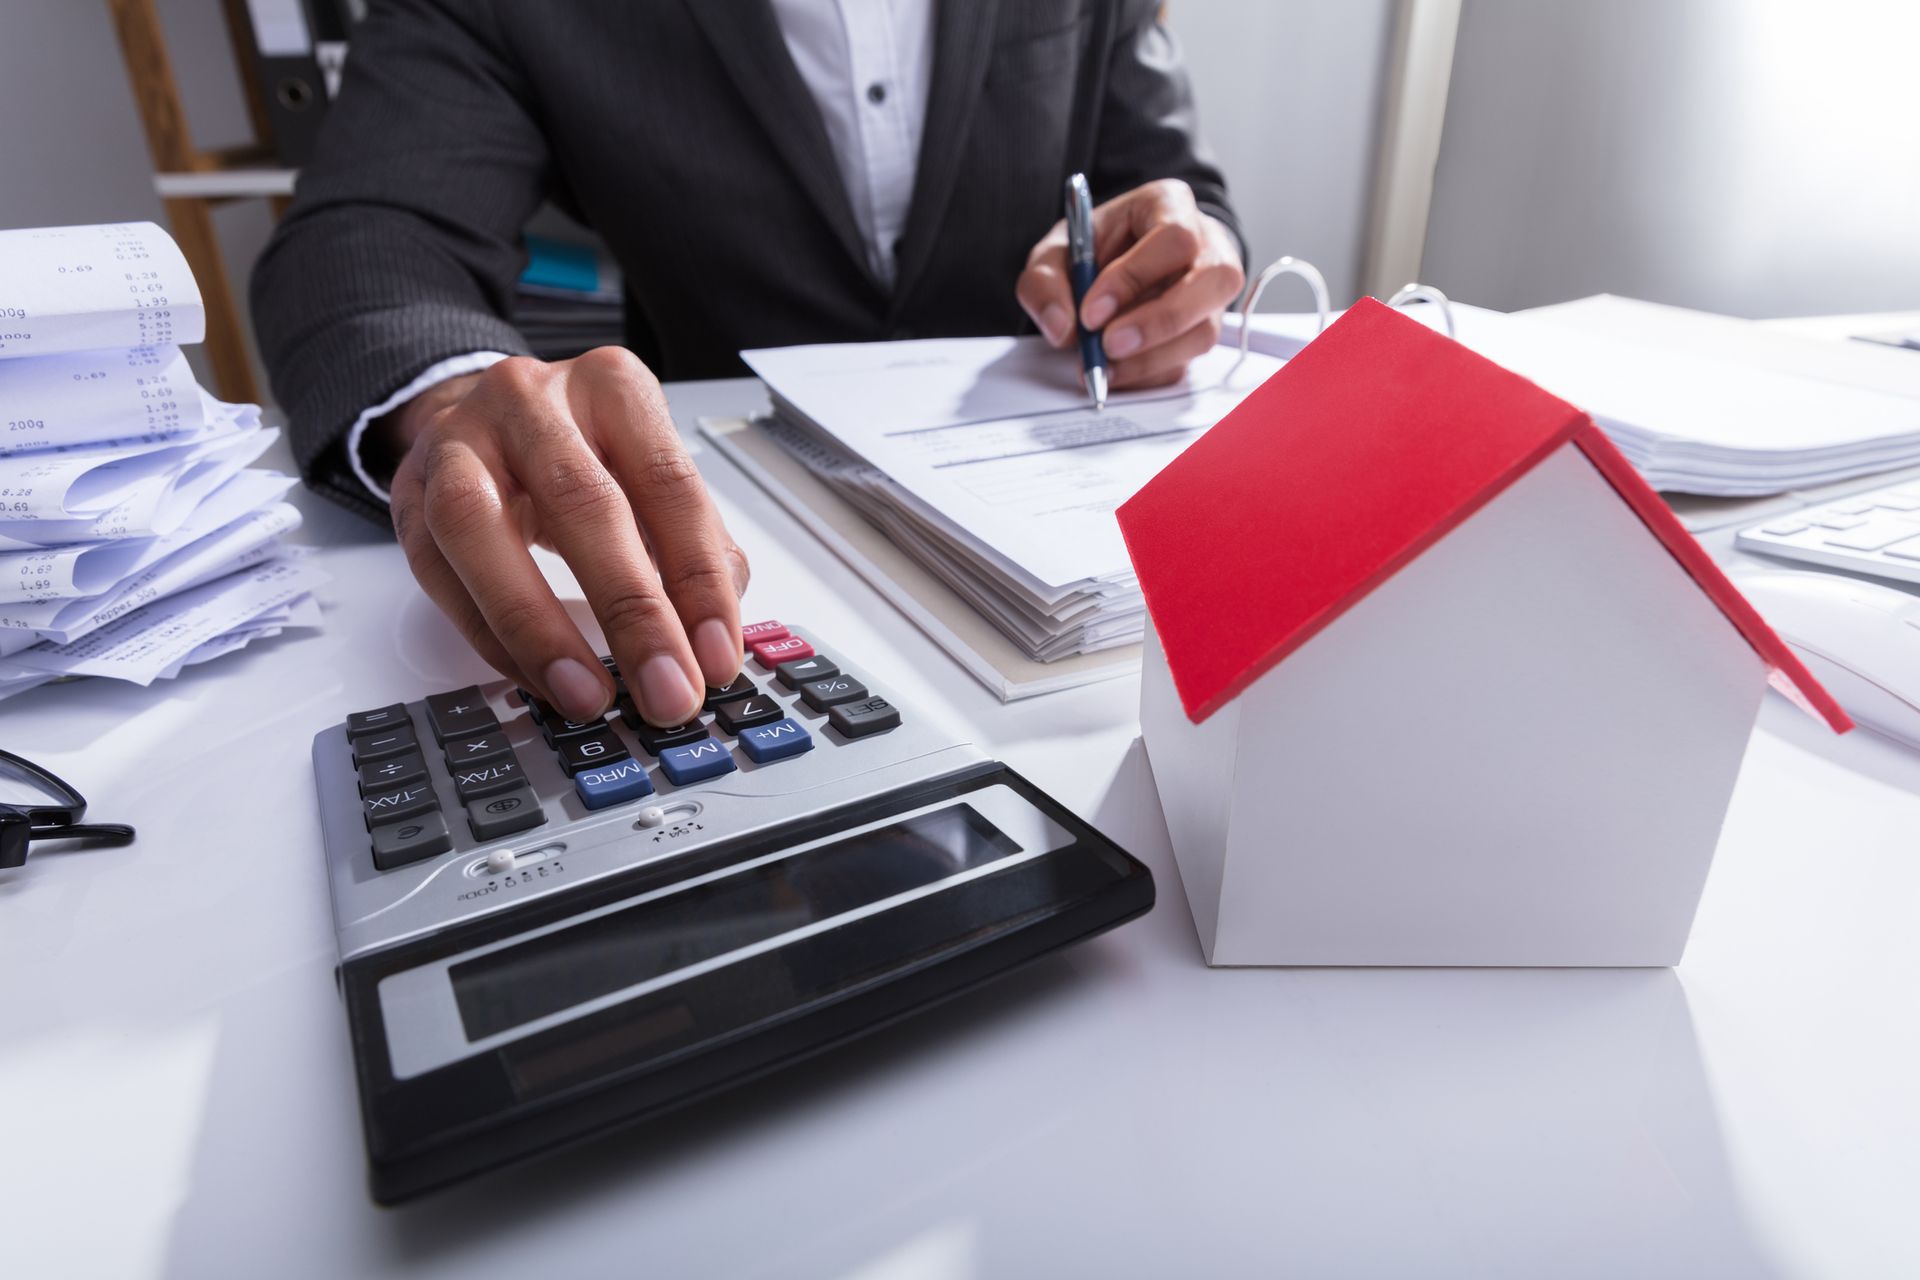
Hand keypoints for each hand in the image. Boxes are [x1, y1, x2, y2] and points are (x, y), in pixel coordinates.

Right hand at [382, 348, 749, 725]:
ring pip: (483, 529)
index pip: (669, 484)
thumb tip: (711, 636)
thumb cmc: (577, 454)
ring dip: (541, 629)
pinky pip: (442, 573)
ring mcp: (459, 440)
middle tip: (666, 689)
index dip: (699, 580)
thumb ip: (689, 546)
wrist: (478, 418)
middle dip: (633, 613)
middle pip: (585, 504)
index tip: (717, 656)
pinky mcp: (410, 493)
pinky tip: (539, 678)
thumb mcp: (644, 475)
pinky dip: (495, 638)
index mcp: (611, 388)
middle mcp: (531, 399)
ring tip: (588, 697)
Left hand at [1015, 178, 1243, 390]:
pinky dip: (1148, 374)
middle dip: (1158, 321)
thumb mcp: (1056, 251)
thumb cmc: (1091, 249)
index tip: (1092, 312)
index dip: (1134, 277)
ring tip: (1104, 365)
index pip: (1174, 237)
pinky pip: (1187, 361)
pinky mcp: (1202, 330)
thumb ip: (1046, 282)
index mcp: (1170, 205)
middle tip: (1108, 346)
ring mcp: (1211, 292)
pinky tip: (1117, 371)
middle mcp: (1206, 244)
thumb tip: (1062, 328)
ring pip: (1204, 330)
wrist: (1110, 265)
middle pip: (1214, 281)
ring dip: (1151, 358)